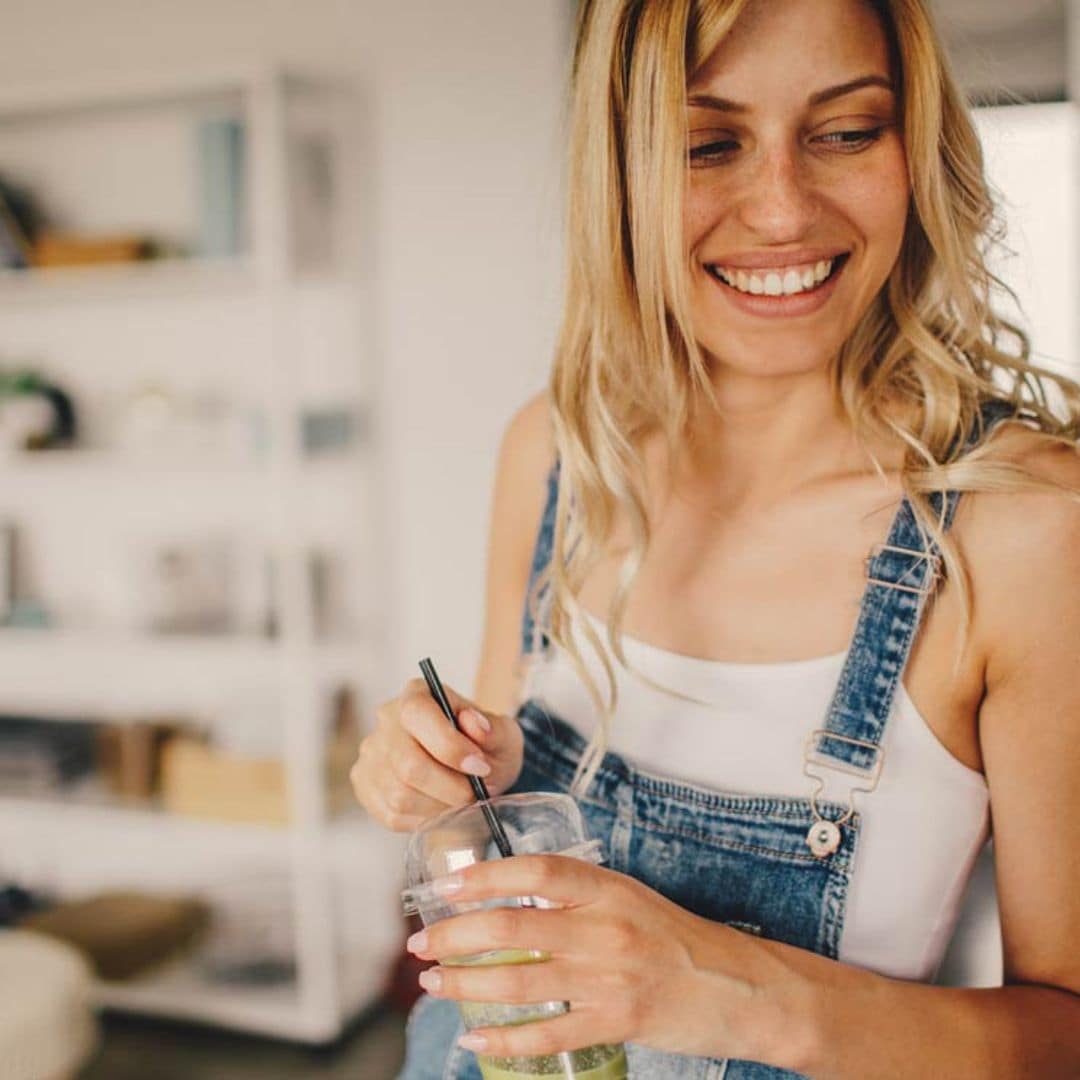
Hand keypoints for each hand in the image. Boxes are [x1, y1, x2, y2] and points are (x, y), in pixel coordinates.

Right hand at [350, 677, 523, 830]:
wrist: (475, 768)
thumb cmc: (487, 746)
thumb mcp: (503, 734)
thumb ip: (493, 729)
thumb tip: (474, 724)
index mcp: (417, 694)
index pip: (417, 713)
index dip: (449, 745)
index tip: (480, 766)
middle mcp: (386, 721)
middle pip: (408, 763)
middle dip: (451, 787)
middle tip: (476, 793)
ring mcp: (372, 754)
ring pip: (400, 794)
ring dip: (440, 806)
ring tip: (461, 800)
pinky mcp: (366, 785)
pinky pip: (392, 814)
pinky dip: (425, 819)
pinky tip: (442, 807)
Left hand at [404, 854, 769, 1060]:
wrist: (743, 987)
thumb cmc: (680, 940)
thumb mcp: (632, 900)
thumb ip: (579, 897)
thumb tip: (514, 899)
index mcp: (608, 888)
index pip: (536, 872)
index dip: (486, 877)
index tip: (447, 888)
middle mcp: (606, 927)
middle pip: (513, 927)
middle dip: (456, 934)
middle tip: (422, 942)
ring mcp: (611, 976)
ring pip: (521, 980)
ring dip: (467, 983)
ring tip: (435, 984)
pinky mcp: (618, 1021)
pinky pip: (548, 1031)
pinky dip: (504, 1036)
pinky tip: (474, 1037)